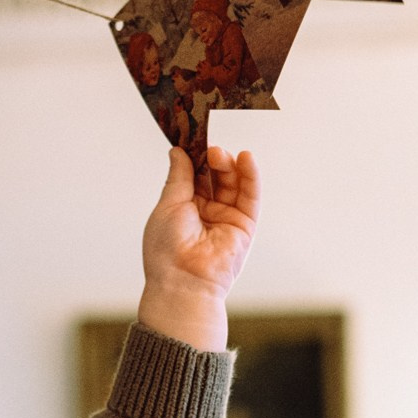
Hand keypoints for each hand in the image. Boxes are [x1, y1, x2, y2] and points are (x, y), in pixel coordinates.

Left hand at [138, 144, 259, 351]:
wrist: (183, 282)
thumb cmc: (167, 250)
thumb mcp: (168, 205)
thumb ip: (179, 177)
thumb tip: (178, 152)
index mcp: (182, 208)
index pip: (193, 175)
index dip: (194, 156)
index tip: (193, 135)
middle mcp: (205, 212)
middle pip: (214, 176)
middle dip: (211, 159)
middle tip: (207, 145)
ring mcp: (225, 218)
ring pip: (233, 183)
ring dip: (228, 165)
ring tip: (220, 153)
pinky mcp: (244, 226)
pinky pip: (250, 197)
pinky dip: (250, 176)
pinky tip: (245, 158)